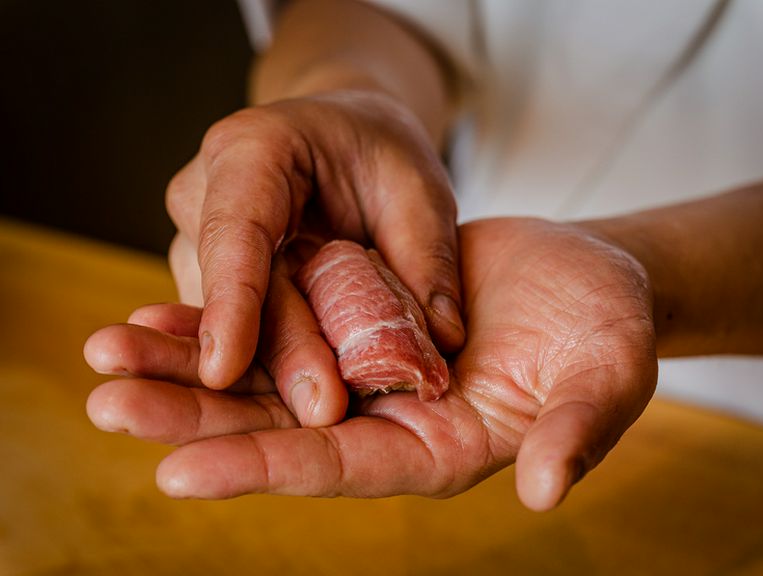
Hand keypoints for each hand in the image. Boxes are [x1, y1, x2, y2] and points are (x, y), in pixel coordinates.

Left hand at [85, 218, 656, 509]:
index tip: (178, 472)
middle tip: (106, 401)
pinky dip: (222, 322)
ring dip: (187, 367)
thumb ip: (580, 431)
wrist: (586, 277)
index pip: (342, 468)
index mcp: (440, 446)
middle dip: (192, 420)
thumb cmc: (608, 327)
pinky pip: (278, 327)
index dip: (265, 471)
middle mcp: (388, 419)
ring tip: (110, 349)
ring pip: (263, 379)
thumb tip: (544, 490)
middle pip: (278, 429)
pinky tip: (162, 310)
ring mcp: (366, 372)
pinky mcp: (354, 324)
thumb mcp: (608, 372)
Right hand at [167, 91, 463, 390]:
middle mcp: (205, 193)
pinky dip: (274, 361)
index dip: (230, 300)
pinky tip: (314, 391)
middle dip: (274, 355)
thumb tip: (443, 341)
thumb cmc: (379, 154)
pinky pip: (237, 325)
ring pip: (226, 318)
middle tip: (322, 410)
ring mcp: (199, 238)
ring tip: (331, 406)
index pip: (235, 229)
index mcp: (251, 149)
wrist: (344, 140)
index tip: (223, 369)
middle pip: (232, 288)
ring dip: (275, 368)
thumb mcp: (420, 190)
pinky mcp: (209, 277)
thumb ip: (430, 260)